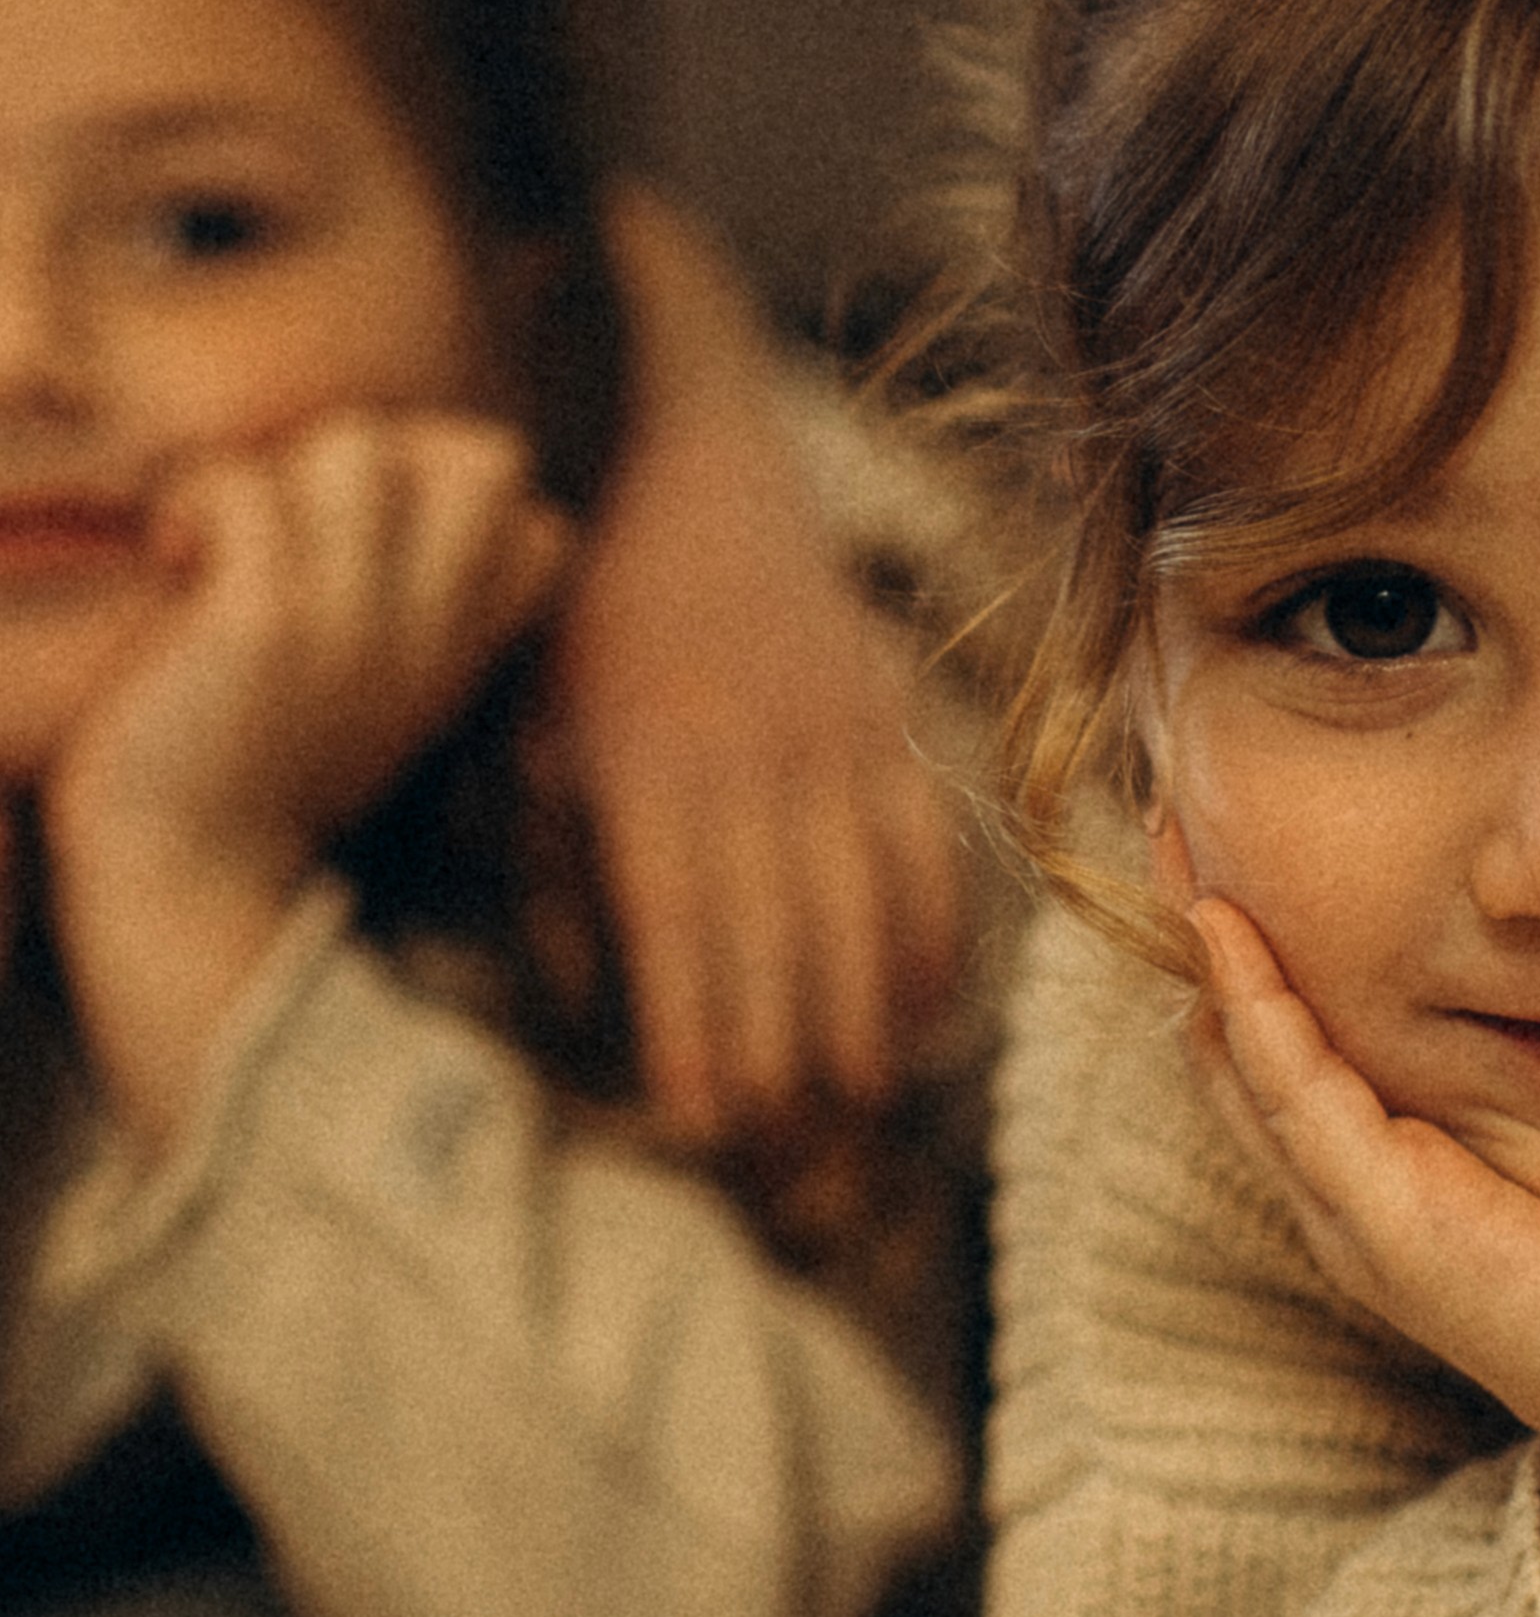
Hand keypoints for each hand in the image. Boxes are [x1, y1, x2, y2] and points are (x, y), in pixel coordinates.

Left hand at [45, 412, 569, 1147]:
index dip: (456, 501)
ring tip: (232, 537)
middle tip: (309, 517)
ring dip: (284, 469)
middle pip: (491, 457)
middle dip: (398, 448)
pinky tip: (175, 558)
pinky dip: (198, 501)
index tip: (372, 546)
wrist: (184, 879)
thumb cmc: (257, 780)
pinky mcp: (266, 623)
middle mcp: (425, 630)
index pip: (539, 523)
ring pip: (359, 444)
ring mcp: (353, 621)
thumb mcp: (372, 696)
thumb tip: (386, 500)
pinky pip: (245, 488)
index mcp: (457, 649)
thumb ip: (404, 614)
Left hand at [556, 191, 962, 1140]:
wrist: (673, 452)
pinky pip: (931, 847)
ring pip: (870, 909)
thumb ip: (560, 862)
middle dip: (789, 1064)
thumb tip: (581, 998)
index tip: (704, 1131)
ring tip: (852, 1110)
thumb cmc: (575, 607)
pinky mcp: (890, 719)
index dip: (706, 1041)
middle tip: (785, 1164)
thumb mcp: (532, 728)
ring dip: (867, 1020)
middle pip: (790, 945)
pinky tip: (917, 1011)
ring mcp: (840, 739)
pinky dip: (931, 936)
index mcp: (655, 769)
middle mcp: (759, 762)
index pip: (693, 938)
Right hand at [1185, 868, 1539, 1616]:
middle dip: (1205, 934)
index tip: (1253, 833)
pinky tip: (1232, 939)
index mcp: (1403, 1179)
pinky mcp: (1392, 1231)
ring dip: (1208, 955)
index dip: (1261, 948)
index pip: (1298, 1046)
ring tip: (1177, 847)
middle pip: (1241, 1047)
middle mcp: (1359, 1199)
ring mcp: (1362, 1219)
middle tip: (1175, 812)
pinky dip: (1260, 1015)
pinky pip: (1300, 1103)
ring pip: (1248, 1066)